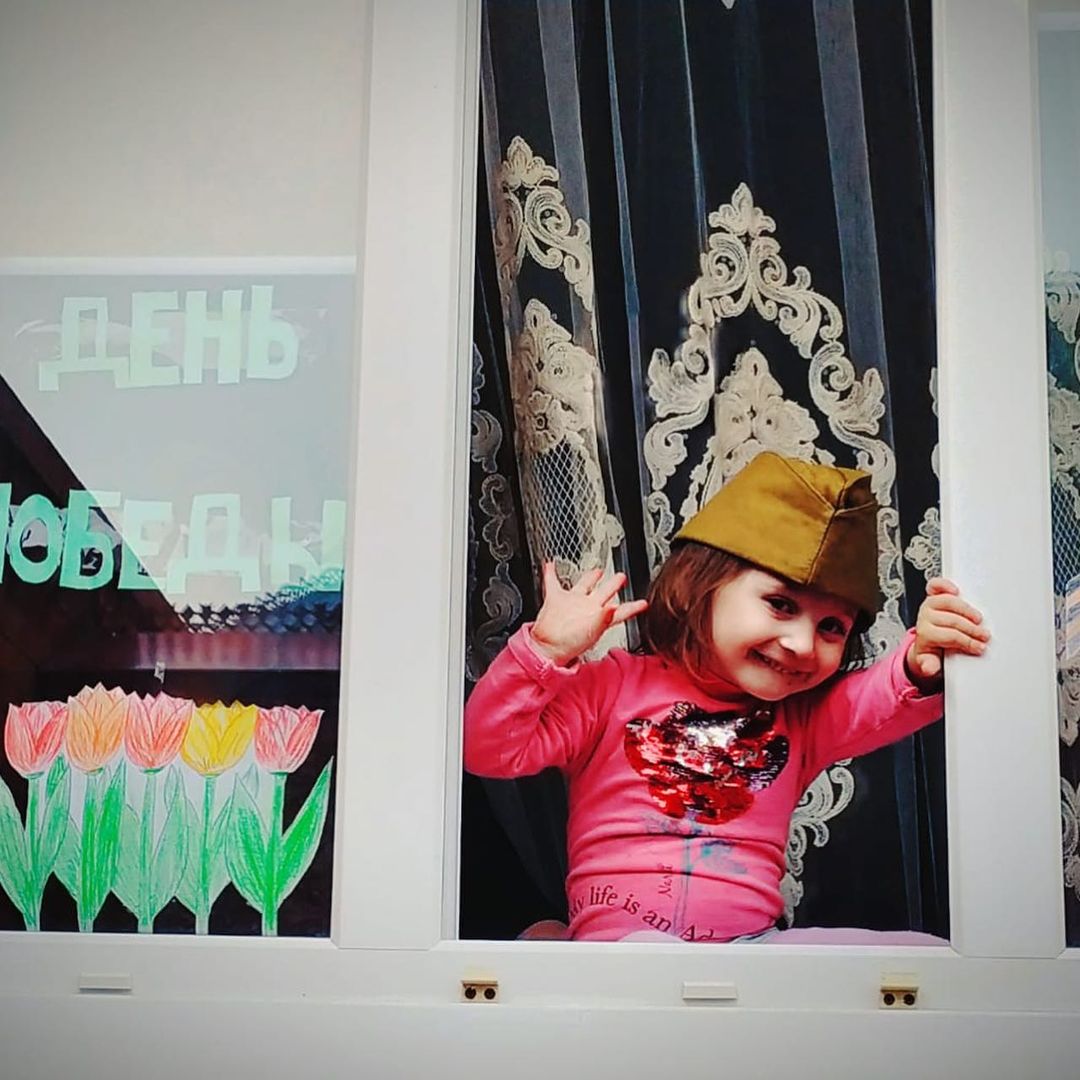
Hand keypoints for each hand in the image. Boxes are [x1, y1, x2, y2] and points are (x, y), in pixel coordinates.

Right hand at [530, 562, 648, 665]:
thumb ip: (603, 618)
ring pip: (584, 585)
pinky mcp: (556, 599)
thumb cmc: (569, 644)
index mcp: (599, 615)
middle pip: (605, 592)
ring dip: (590, 576)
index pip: (621, 610)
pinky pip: (552, 582)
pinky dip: (550, 572)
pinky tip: (550, 564)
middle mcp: (588, 607)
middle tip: (621, 576)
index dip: (633, 607)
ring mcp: (572, 602)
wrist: (548, 647)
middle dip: (614, 584)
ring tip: (597, 570)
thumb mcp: (592, 631)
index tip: (643, 603)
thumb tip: (613, 607)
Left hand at [905, 577, 989, 689]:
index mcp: (925, 634)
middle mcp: (925, 617)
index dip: (967, 642)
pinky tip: (956, 591)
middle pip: (953, 620)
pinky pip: (935, 586)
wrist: (925, 642)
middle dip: (972, 630)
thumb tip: (929, 668)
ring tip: (979, 621)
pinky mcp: (932, 596)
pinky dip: (945, 585)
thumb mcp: (930, 663)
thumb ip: (929, 666)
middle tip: (984, 637)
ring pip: (950, 603)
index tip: (979, 648)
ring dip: (967, 611)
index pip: (950, 636)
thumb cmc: (932, 650)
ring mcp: (929, 605)